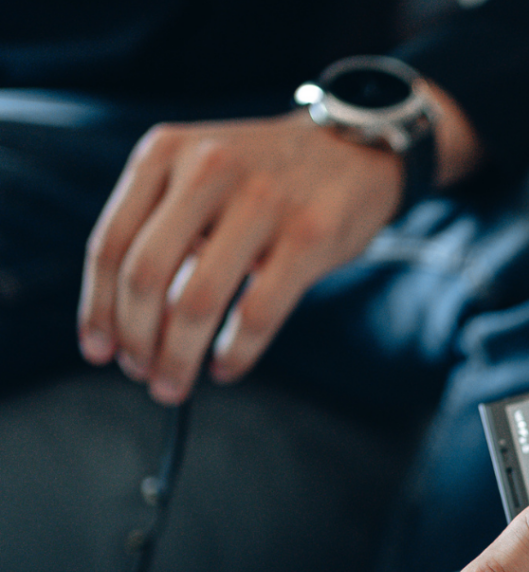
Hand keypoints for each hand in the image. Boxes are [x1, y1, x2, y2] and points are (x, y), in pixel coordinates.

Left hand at [78, 110, 404, 404]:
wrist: (351, 151)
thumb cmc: (267, 180)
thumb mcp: (200, 177)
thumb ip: (164, 229)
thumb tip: (128, 323)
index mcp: (166, 153)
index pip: (111, 244)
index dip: (98, 308)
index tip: (98, 350)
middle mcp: (208, 169)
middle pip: (145, 275)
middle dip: (136, 339)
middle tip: (140, 374)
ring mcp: (262, 202)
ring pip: (197, 300)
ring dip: (178, 356)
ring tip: (175, 384)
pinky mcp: (310, 236)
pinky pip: (258, 313)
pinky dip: (235, 353)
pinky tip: (226, 368)